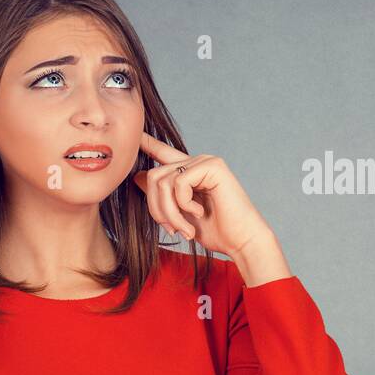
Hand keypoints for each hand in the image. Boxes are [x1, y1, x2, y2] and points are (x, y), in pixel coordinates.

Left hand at [131, 131, 272, 257]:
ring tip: (185, 229)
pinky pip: (179, 182)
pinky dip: (184, 204)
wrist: (241, 241)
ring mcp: (205, 162)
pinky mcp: (212, 166)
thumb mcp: (181, 215)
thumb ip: (162, 195)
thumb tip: (138, 176)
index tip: (133, 133)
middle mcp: (197, 162)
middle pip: (153, 175)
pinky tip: (199, 213)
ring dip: (170, 212)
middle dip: (156, 209)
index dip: (147, 143)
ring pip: (163, 181)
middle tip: (172, 230)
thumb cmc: (217, 231)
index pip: (163, 153)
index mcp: (190, 173)